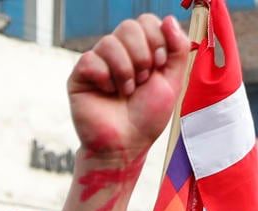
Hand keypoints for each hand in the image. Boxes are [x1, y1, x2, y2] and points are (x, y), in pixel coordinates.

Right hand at [67, 15, 190, 159]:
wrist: (126, 146)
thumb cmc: (147, 118)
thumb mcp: (173, 81)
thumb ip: (177, 48)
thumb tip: (168, 18)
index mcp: (140, 49)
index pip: (146, 21)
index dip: (156, 39)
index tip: (158, 65)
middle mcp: (118, 52)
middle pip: (129, 26)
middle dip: (142, 55)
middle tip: (142, 80)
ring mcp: (98, 63)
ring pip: (110, 42)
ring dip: (125, 70)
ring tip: (125, 92)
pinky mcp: (79, 76)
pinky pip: (90, 60)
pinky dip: (104, 78)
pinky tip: (107, 93)